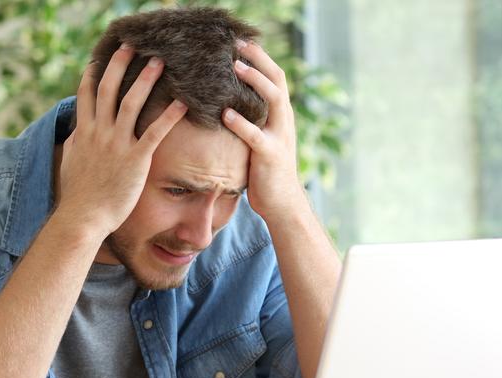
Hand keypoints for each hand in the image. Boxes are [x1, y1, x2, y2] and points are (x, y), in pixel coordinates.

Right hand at [56, 44, 187, 235]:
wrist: (83, 217)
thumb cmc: (78, 195)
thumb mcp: (70, 163)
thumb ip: (75, 143)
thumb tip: (77, 131)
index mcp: (83, 133)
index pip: (87, 95)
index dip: (93, 74)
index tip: (100, 59)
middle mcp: (99, 133)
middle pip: (109, 90)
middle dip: (120, 65)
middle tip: (133, 46)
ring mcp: (117, 145)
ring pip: (132, 104)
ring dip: (146, 80)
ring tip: (160, 62)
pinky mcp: (135, 160)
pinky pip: (155, 133)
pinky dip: (168, 116)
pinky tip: (182, 102)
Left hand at [222, 40, 302, 222]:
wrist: (282, 202)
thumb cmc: (265, 171)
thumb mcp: (260, 141)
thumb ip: (251, 122)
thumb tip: (225, 104)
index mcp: (281, 116)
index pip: (275, 78)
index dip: (261, 58)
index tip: (242, 42)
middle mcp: (284, 121)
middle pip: (277, 81)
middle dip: (259, 60)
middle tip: (237, 45)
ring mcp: (280, 137)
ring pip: (274, 100)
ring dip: (255, 82)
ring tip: (235, 68)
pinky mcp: (270, 155)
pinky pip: (255, 136)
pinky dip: (240, 123)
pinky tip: (225, 114)